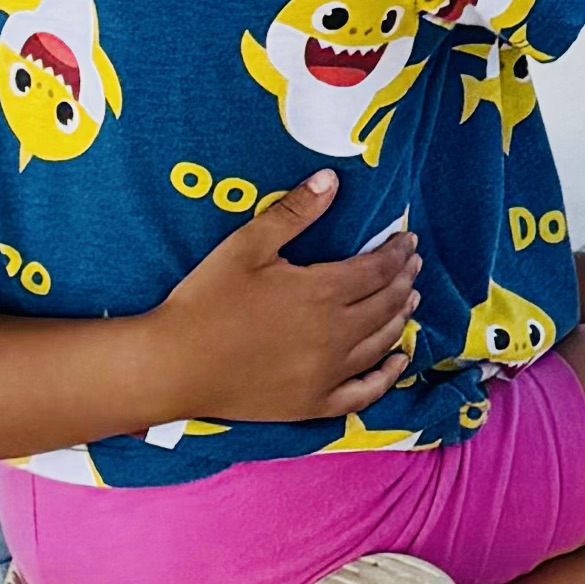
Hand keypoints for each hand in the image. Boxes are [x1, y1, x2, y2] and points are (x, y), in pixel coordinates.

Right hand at [152, 178, 420, 430]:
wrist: (171, 366)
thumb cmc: (205, 301)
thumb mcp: (246, 246)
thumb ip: (293, 212)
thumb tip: (332, 178)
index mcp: (321, 293)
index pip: (377, 269)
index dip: (397, 252)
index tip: (408, 240)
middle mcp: (334, 336)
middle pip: (386, 304)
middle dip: (404, 280)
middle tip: (413, 264)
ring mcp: (326, 374)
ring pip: (381, 343)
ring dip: (401, 317)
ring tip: (410, 299)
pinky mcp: (313, 405)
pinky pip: (364, 393)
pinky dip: (387, 375)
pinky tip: (397, 361)